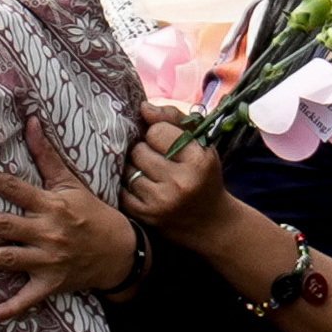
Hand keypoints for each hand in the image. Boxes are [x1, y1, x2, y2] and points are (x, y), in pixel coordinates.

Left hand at [0, 117, 138, 322]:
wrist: (122, 251)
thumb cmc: (92, 213)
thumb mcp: (71, 182)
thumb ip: (46, 155)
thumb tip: (30, 121)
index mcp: (49, 204)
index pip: (11, 187)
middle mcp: (46, 231)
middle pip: (2, 225)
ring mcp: (48, 260)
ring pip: (7, 259)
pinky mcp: (52, 284)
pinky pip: (28, 299)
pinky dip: (10, 310)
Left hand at [120, 103, 230, 247]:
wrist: (211, 224)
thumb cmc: (203, 175)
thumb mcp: (199, 143)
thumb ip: (173, 118)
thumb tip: (143, 107)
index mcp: (198, 160)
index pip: (156, 131)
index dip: (158, 134)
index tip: (166, 142)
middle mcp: (180, 182)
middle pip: (138, 150)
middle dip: (144, 151)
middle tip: (156, 159)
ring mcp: (160, 201)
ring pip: (127, 169)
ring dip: (133, 168)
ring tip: (148, 173)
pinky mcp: (144, 216)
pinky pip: (120, 189)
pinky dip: (126, 185)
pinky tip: (141, 187)